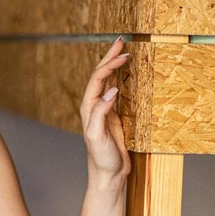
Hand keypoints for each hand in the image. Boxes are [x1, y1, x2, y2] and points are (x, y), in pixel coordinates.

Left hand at [80, 36, 131, 181]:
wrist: (108, 174)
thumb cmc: (101, 158)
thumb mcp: (97, 136)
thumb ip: (101, 113)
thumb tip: (112, 91)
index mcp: (88, 108)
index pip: (98, 80)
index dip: (109, 66)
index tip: (124, 56)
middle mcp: (94, 106)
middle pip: (101, 76)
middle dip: (109, 57)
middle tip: (121, 41)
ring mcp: (104, 110)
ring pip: (108, 81)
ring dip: (114, 65)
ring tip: (122, 50)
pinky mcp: (114, 116)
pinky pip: (117, 91)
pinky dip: (121, 78)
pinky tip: (126, 72)